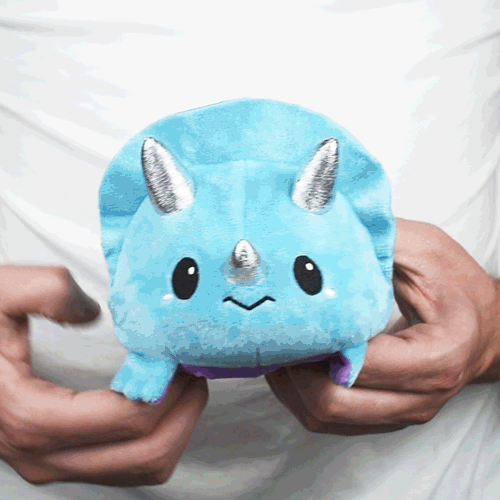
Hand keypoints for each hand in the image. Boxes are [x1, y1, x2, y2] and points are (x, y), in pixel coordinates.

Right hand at [0, 265, 207, 485]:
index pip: (129, 419)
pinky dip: (154, 437)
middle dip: (184, 412)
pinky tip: (157, 401)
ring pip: (141, 468)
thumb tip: (95, 311)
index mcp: (33, 416)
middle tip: (193, 371)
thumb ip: (46, 291)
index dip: (168, 389)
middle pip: (146, 454)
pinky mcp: (61, 458)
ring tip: (182, 385)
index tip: (181, 357)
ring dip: (174, 429)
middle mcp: (45, 453)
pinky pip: (126, 464)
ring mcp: (53, 462)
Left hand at [266, 219, 499, 434]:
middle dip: (293, 371)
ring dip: (291, 388)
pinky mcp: (388, 414)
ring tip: (277, 350)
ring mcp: (404, 411)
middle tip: (276, 336)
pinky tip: (293, 366)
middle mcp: (422, 395)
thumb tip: (317, 232)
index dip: (315, 341)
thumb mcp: (423, 248)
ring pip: (326, 418)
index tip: (291, 316)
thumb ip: (373, 241)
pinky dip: (302, 396)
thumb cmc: (458, 285)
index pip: (358, 362)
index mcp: (438, 354)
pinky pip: (333, 420)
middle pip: (333, 403)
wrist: (487, 323)